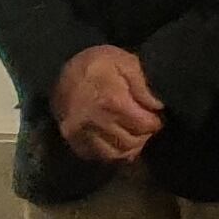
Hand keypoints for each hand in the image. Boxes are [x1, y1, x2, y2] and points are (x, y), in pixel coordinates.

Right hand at [50, 44, 163, 163]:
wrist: (60, 67)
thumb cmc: (98, 62)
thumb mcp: (126, 62)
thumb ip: (143, 86)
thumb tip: (157, 106)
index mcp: (111, 101)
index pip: (143, 126)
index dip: (154, 123)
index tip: (156, 117)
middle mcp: (93, 121)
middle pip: (130, 142)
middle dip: (144, 136)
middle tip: (147, 127)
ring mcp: (79, 132)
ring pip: (114, 154)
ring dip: (129, 148)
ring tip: (135, 135)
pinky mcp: (71, 139)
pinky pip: (96, 156)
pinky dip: (111, 153)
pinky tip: (118, 141)